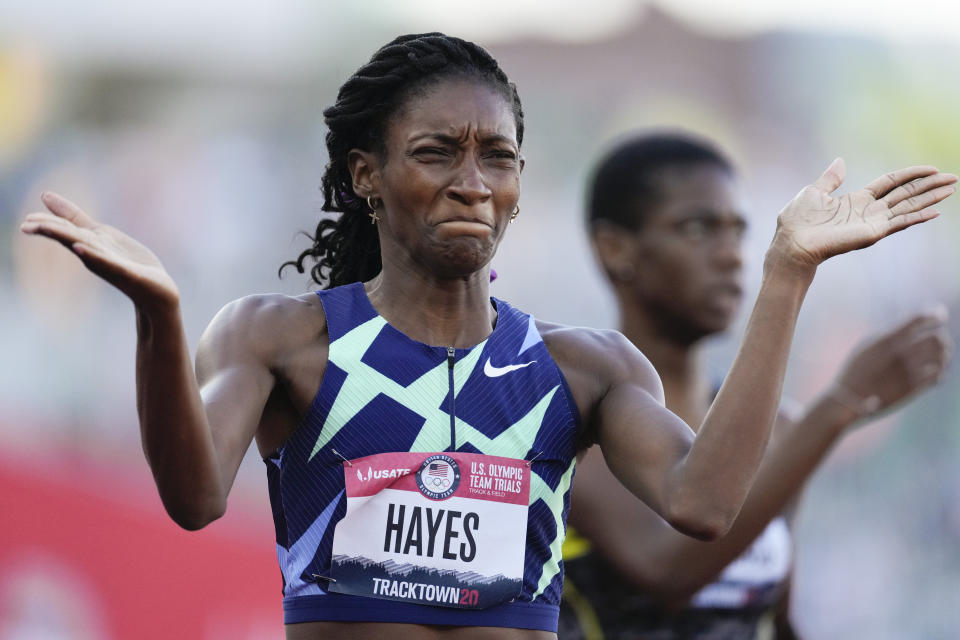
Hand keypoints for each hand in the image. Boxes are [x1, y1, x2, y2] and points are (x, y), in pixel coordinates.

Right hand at [20, 192, 179, 311]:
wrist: (157, 291)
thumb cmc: (129, 262)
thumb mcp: (100, 234)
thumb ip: (75, 218)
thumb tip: (45, 196)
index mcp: (90, 243)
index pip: (65, 230)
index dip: (47, 223)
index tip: (26, 221)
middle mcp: (96, 253)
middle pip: (70, 237)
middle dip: (49, 231)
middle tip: (25, 226)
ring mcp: (111, 264)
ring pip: (85, 248)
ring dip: (67, 238)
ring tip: (48, 230)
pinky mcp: (128, 273)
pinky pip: (109, 263)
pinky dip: (94, 255)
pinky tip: (80, 248)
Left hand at [771, 159, 955, 266]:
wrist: (791, 242)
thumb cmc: (797, 220)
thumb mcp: (814, 192)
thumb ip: (831, 178)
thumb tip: (840, 160)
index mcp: (857, 199)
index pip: (891, 183)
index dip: (911, 174)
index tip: (931, 169)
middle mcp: (869, 211)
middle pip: (906, 193)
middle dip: (929, 185)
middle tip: (953, 178)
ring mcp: (872, 222)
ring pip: (908, 206)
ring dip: (930, 198)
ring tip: (951, 189)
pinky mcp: (872, 233)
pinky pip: (899, 222)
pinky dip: (917, 216)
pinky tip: (935, 211)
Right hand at [828, 308, 952, 419]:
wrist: (848, 399)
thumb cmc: (856, 370)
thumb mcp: (868, 346)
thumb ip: (891, 335)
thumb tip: (913, 327)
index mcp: (888, 339)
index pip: (920, 319)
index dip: (935, 314)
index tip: (941, 315)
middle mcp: (901, 354)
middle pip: (936, 338)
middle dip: (941, 336)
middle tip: (939, 338)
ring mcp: (909, 372)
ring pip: (941, 357)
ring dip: (944, 353)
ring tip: (940, 354)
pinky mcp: (913, 389)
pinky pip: (938, 376)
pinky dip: (940, 370)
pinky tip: (934, 369)